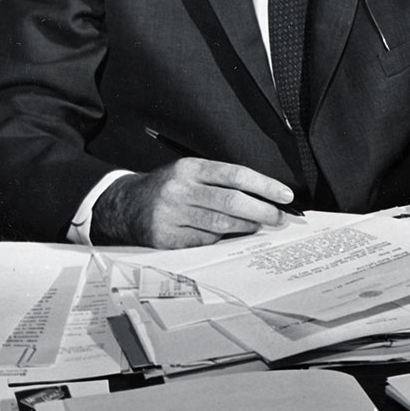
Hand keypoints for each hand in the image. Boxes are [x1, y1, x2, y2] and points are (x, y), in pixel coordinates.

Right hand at [90, 157, 295, 247]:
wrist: (125, 205)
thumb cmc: (168, 187)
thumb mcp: (190, 173)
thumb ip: (220, 182)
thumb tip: (262, 197)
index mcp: (190, 168)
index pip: (235, 175)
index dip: (264, 185)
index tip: (285, 195)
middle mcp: (181, 190)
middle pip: (231, 201)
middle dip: (262, 211)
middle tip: (280, 218)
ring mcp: (172, 215)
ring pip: (221, 225)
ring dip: (246, 227)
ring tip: (260, 227)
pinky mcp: (167, 239)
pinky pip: (205, 242)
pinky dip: (221, 240)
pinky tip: (231, 237)